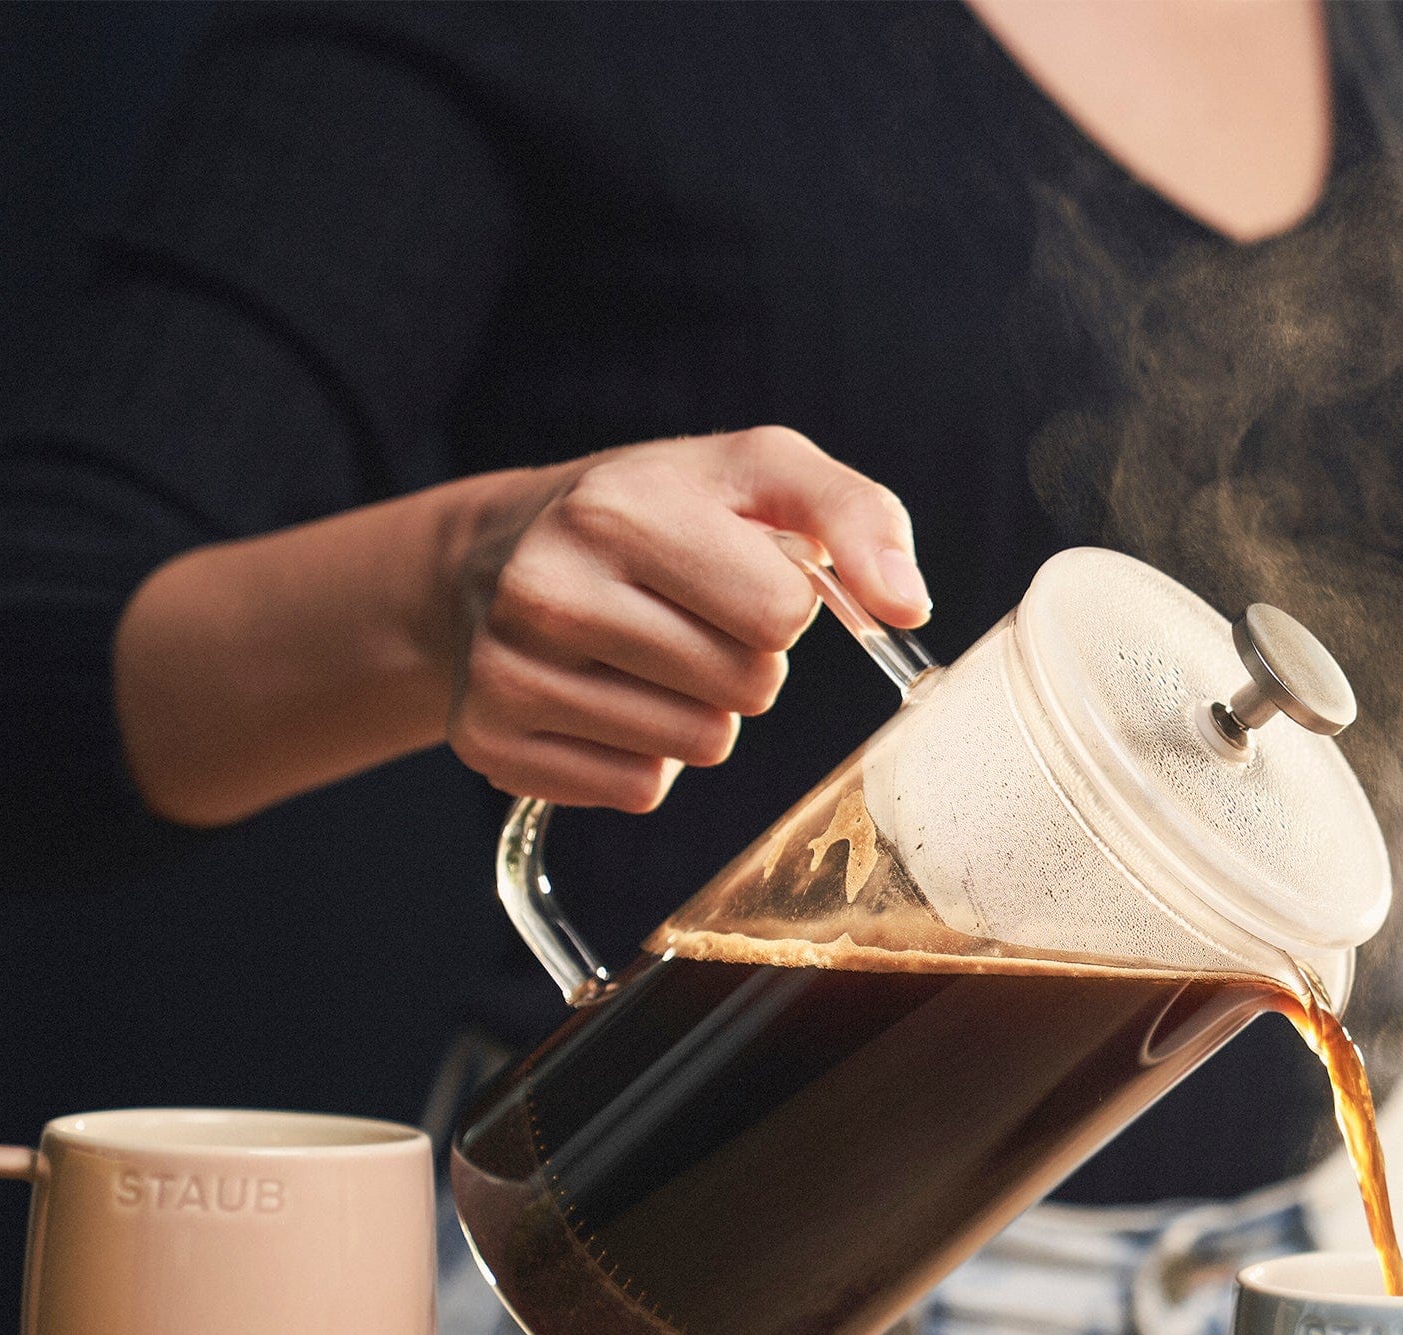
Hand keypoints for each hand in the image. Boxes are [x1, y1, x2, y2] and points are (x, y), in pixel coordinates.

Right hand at [448, 428, 930, 809]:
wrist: (494, 554)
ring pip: (696, 748)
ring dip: (697, 714)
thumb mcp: (758, 474)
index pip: (778, 613)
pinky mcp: (493, 741)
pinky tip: (603, 698)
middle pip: (744, 687)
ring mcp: (511, 671)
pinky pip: (637, 790)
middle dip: (741, 661)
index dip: (780, 603)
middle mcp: (548, 589)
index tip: (737, 576)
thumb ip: (857, 518)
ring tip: (644, 657)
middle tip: (685, 620)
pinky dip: (642, 757)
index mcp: (618, 508)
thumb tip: (909, 606)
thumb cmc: (654, 513)